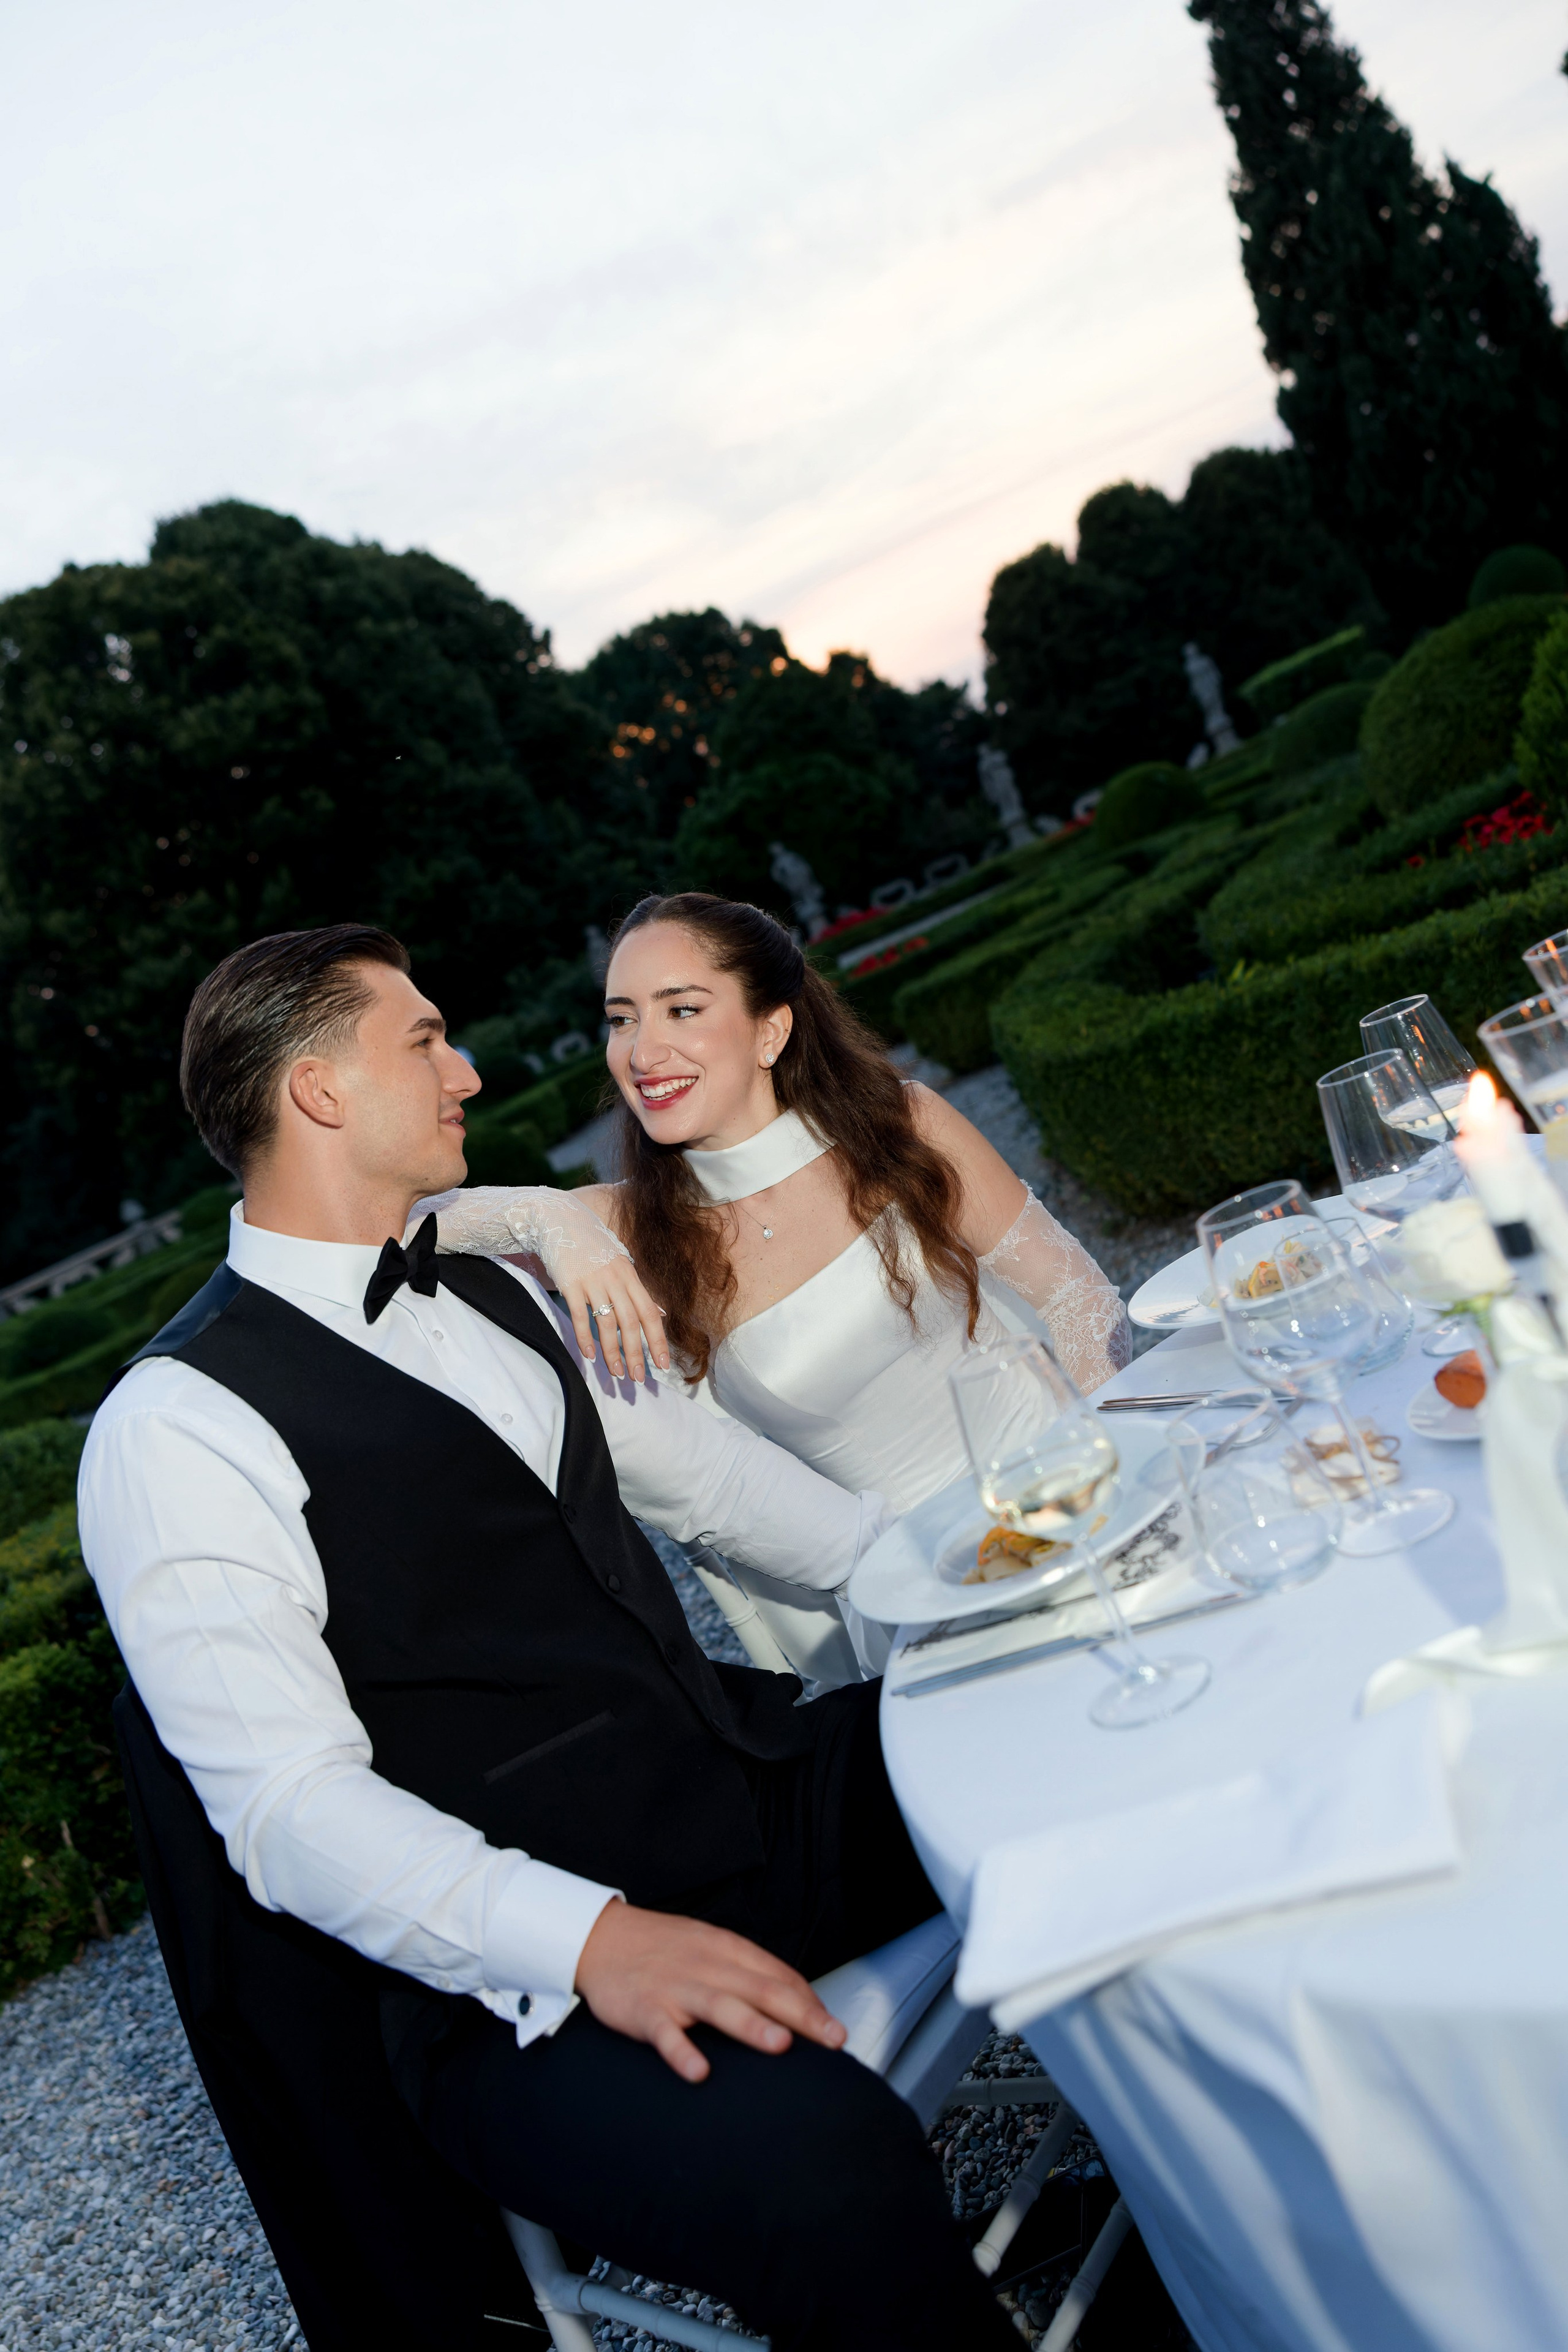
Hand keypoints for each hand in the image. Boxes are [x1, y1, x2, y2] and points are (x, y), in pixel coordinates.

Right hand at [415, 1186, 670, 1379]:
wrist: (560, 1220)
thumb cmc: (592, 1246)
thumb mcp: (621, 1264)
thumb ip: (638, 1290)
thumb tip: (660, 1313)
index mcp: (630, 1275)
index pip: (650, 1313)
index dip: (658, 1340)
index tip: (663, 1364)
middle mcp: (615, 1279)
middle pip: (631, 1323)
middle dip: (637, 1353)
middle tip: (639, 1378)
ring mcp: (592, 1281)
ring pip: (607, 1324)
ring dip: (612, 1352)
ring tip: (616, 1374)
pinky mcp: (571, 1284)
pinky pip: (580, 1316)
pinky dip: (585, 1338)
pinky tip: (589, 1356)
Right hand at [574, 1900, 847, 2083]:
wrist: (602, 1937)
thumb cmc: (667, 1949)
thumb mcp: (712, 1948)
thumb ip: (751, 1973)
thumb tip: (801, 2004)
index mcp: (728, 1950)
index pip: (778, 1975)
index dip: (810, 2003)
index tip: (835, 2030)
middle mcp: (707, 1966)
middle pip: (761, 1989)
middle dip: (801, 2015)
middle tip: (834, 2038)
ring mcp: (675, 1987)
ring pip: (719, 2005)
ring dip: (751, 2025)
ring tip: (781, 2045)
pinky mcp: (644, 2008)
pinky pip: (664, 2031)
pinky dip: (681, 2050)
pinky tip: (698, 2071)